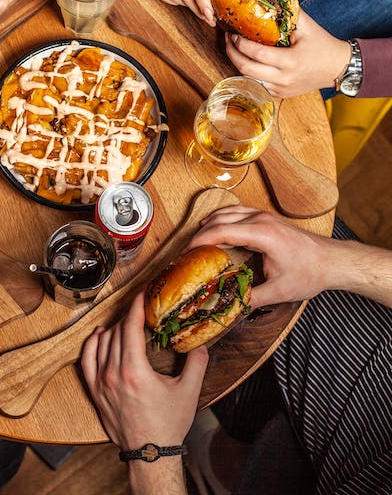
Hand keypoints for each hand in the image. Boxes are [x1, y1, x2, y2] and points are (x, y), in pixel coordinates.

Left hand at [81, 292, 207, 449]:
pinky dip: (91, 344)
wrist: (150, 453)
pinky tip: (99, 336)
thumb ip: (196, 364)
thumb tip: (201, 345)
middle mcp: (114, 373)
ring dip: (113, 328)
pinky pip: (87, 360)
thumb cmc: (167, 424)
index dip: (136, 307)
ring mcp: (101, 382)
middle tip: (139, 308)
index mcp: (135, 370)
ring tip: (125, 322)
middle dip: (129, 316)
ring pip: (101, 343)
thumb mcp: (188, 392)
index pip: (131, 327)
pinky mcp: (95, 391)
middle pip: (117, 332)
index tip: (142, 295)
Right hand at [186, 206, 338, 306]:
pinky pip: (236, 212)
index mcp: (262, 234)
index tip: (185, 252)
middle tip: (187, 251)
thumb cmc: (309, 273)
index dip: (200, 241)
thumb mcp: (279, 291)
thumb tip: (228, 306)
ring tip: (196, 240)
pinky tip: (215, 228)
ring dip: (209, 224)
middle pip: (220, 219)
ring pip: (227, 212)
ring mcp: (263, 215)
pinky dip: (221, 219)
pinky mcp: (266, 218)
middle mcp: (260, 219)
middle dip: (200, 234)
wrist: (332, 261)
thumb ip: (251, 298)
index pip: (221, 231)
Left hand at [224, 11, 351, 97]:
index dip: (239, 43)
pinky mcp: (278, 95)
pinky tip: (245, 61)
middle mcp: (282, 78)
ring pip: (247, 79)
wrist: (338, 68)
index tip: (233, 33)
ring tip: (233, 49)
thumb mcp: (308, 27)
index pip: (255, 53)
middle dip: (231, 53)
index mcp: (289, 61)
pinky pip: (256, 85)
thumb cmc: (323, 46)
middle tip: (227, 40)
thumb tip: (270, 0)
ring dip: (237, 64)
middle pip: (245, 68)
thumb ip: (289, 15)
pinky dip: (248, 73)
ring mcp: (279, 89)